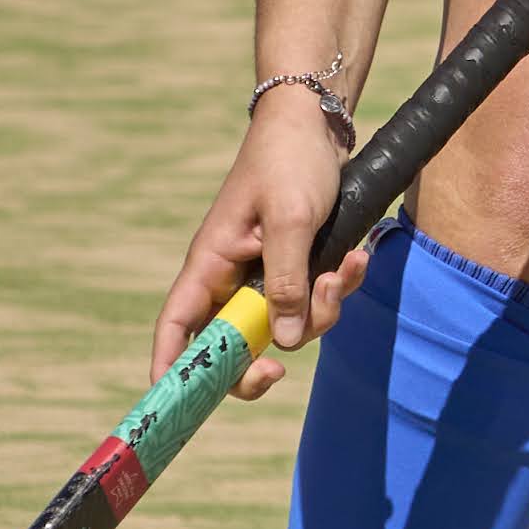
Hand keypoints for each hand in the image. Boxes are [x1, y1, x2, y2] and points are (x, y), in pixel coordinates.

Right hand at [155, 99, 348, 400]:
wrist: (317, 122)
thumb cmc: (290, 160)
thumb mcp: (291, 220)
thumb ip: (286, 282)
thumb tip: (284, 343)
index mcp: (210, 264)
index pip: (177, 327)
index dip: (171, 369)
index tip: (178, 406)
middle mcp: (231, 277)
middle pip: (237, 344)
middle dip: (270, 352)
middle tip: (285, 364)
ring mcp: (264, 274)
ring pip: (286, 326)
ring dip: (321, 310)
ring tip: (344, 269)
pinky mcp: (296, 266)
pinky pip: (314, 300)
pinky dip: (338, 287)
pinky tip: (358, 258)